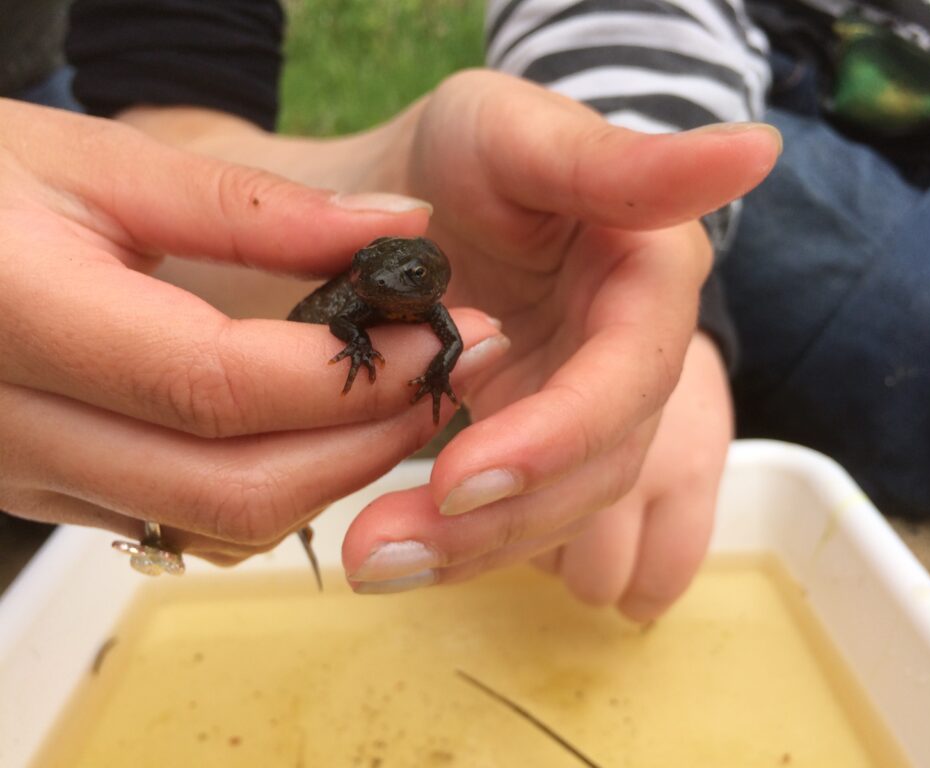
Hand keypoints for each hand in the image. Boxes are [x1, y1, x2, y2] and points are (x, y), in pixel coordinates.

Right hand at [0, 98, 506, 562]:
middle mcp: (17, 427)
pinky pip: (188, 526)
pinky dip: (276, 492)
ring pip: (218, 525)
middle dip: (364, 446)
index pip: (217, 386)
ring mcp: (31, 478)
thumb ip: (254, 206)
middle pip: (233, 489)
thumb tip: (398, 225)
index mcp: (22, 319)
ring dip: (330, 477)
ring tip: (397, 404)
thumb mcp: (100, 165)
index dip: (345, 375)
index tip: (438, 336)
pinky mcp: (51, 496)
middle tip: (441, 381)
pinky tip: (319, 433)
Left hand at [332, 72, 775, 596]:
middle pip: (601, 463)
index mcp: (649, 278)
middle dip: (501, 516)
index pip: (629, 377)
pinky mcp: (539, 441)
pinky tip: (394, 555)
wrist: (411, 196)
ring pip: (562, 505)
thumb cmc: (464, 150)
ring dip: (471, 547)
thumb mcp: (521, 132)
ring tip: (371, 565)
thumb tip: (757, 147)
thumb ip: (624, 161)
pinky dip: (460, 540)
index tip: (457, 477)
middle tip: (378, 550)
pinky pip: (520, 509)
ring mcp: (586, 406)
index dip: (557, 436)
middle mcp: (632, 355)